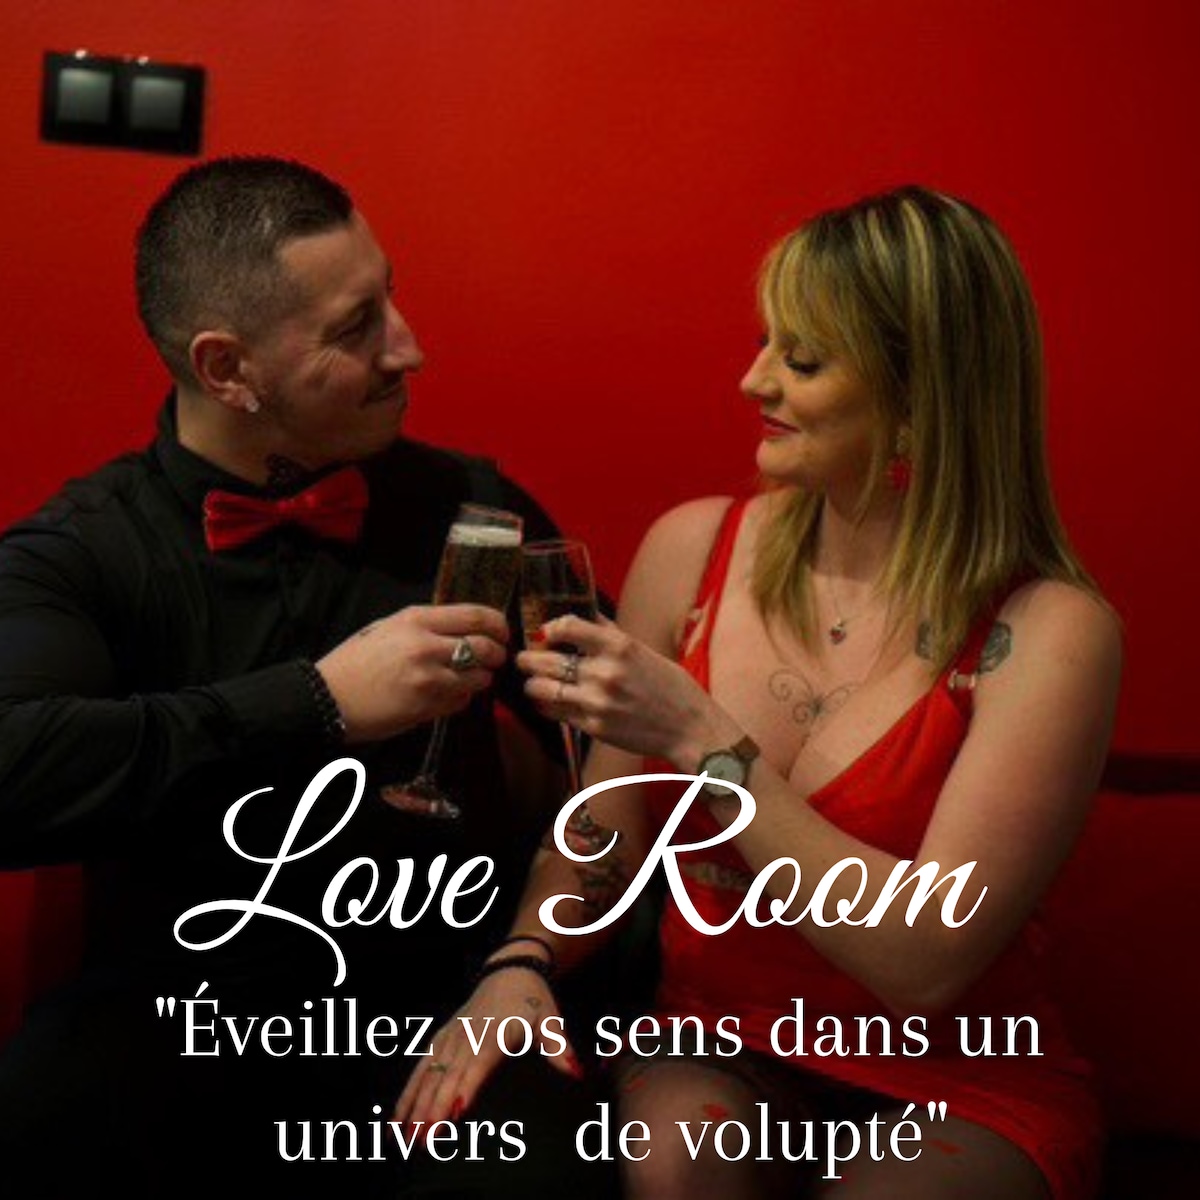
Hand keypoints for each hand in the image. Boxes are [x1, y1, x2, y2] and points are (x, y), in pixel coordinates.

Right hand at [317, 604, 508, 743]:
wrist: (326, 697)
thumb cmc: (354, 662)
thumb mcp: (387, 628)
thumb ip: (425, 626)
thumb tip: (463, 628)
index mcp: (415, 619)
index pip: (475, 615)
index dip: (498, 624)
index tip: (502, 632)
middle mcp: (426, 645)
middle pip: (486, 647)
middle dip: (497, 654)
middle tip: (495, 658)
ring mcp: (428, 678)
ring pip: (479, 677)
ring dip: (480, 679)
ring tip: (469, 679)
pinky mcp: (427, 706)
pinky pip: (461, 701)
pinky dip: (461, 699)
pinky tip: (446, 696)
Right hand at [393, 967, 581, 1129]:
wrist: (511, 969)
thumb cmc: (532, 999)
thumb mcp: (550, 1020)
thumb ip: (558, 1048)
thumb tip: (574, 1072)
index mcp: (494, 1034)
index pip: (477, 1065)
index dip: (465, 1089)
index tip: (454, 1115)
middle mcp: (467, 1036)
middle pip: (447, 1076)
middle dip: (434, 1109)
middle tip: (423, 1142)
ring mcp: (451, 1037)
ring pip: (428, 1074)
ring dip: (414, 1105)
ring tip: (403, 1136)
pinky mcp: (441, 1037)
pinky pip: (420, 1066)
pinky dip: (407, 1092)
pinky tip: (396, 1117)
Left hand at [517, 614, 729, 764]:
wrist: (689, 728)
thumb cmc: (670, 687)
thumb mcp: (644, 650)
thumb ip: (610, 633)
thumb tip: (584, 616)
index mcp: (619, 646)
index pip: (566, 627)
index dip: (548, 629)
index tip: (544, 634)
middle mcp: (605, 672)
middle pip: (544, 659)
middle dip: (527, 659)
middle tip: (524, 659)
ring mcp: (597, 702)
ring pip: (541, 689)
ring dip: (532, 684)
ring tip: (534, 683)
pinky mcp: (593, 727)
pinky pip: (555, 713)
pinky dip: (546, 706)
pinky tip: (548, 702)